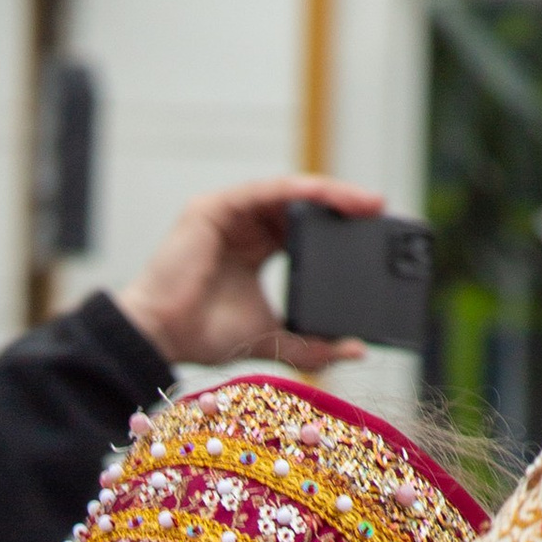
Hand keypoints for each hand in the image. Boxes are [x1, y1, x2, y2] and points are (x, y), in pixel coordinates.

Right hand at [114, 175, 380, 373]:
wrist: (161, 336)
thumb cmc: (202, 337)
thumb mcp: (271, 338)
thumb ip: (310, 344)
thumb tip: (354, 351)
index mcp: (254, 251)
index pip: (303, 229)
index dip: (338, 227)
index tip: (376, 235)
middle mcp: (242, 227)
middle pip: (300, 206)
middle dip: (342, 205)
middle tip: (381, 211)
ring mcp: (227, 213)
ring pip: (288, 193)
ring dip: (330, 193)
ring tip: (366, 203)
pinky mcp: (214, 207)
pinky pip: (266, 191)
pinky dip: (299, 191)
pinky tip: (328, 196)